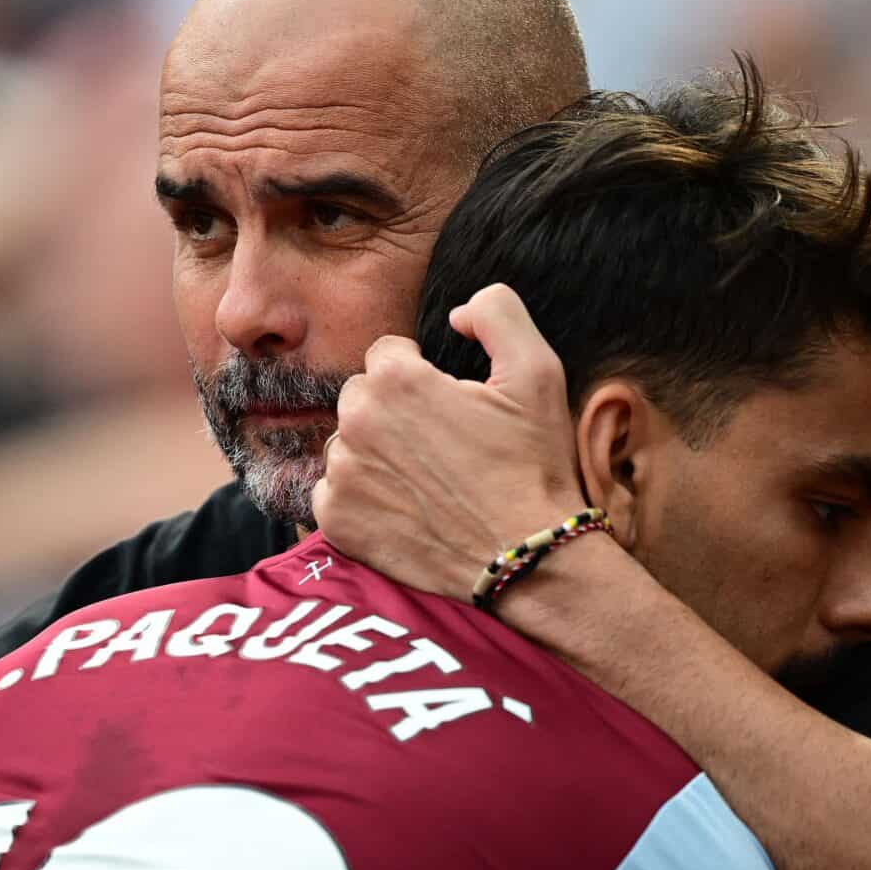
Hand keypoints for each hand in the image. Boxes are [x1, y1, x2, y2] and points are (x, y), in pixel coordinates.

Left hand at [313, 284, 583, 597]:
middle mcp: (356, 422)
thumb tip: (457, 313)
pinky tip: (403, 507)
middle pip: (361, 396)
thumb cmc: (534, 466)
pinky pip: (332, 490)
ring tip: (425, 480)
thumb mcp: (538, 370)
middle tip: (440, 445)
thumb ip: (497, 312)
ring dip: (375, 453)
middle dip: (393, 412)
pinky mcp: (337, 521)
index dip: (422, 375)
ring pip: (346, 443)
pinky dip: (360, 497)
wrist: (528, 557)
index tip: (450, 405)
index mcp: (395, 380)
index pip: (386, 354)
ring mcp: (342, 475)